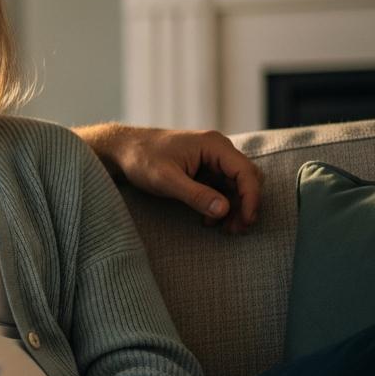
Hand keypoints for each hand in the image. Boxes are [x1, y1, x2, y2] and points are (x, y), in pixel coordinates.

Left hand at [78, 123, 261, 233]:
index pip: (246, 172)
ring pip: (236, 187)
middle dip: (245, 206)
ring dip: (233, 209)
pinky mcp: (204, 170)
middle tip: (235, 230)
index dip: (252, 198)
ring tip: (223, 229)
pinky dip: (220, 206)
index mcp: (214, 145)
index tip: (246, 221)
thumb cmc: (142, 159)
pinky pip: (222, 189)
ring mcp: (211, 160)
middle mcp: (217, 150)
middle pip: (246, 179)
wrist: (123, 151)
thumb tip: (224, 210)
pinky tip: (208, 220)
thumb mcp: (166, 180)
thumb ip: (195, 195)